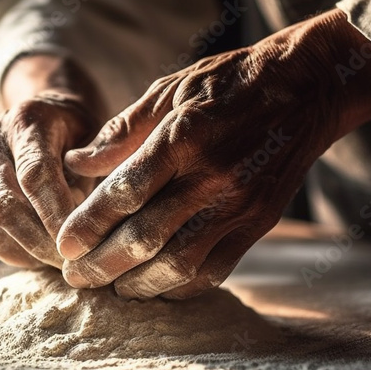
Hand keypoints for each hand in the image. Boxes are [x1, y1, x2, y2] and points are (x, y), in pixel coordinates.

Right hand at [0, 56, 99, 267]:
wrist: (42, 116)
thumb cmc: (78, 129)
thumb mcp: (96, 135)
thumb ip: (93, 168)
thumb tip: (84, 217)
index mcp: (23, 121)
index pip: (35, 174)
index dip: (56, 213)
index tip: (81, 241)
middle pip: (6, 206)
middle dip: (41, 241)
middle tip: (74, 264)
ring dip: (29, 252)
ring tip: (62, 263)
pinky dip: (17, 253)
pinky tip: (43, 256)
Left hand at [56, 8, 370, 298]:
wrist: (307, 89)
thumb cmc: (229, 82)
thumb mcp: (169, 90)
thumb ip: (121, 131)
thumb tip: (76, 164)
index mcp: (183, 138)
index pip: (124, 193)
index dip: (88, 225)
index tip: (64, 245)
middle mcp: (212, 177)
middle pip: (145, 237)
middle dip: (103, 264)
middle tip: (75, 277)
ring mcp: (239, 205)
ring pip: (179, 263)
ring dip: (139, 283)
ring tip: (111, 287)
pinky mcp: (259, 223)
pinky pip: (216, 269)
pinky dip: (182, 285)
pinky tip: (157, 287)